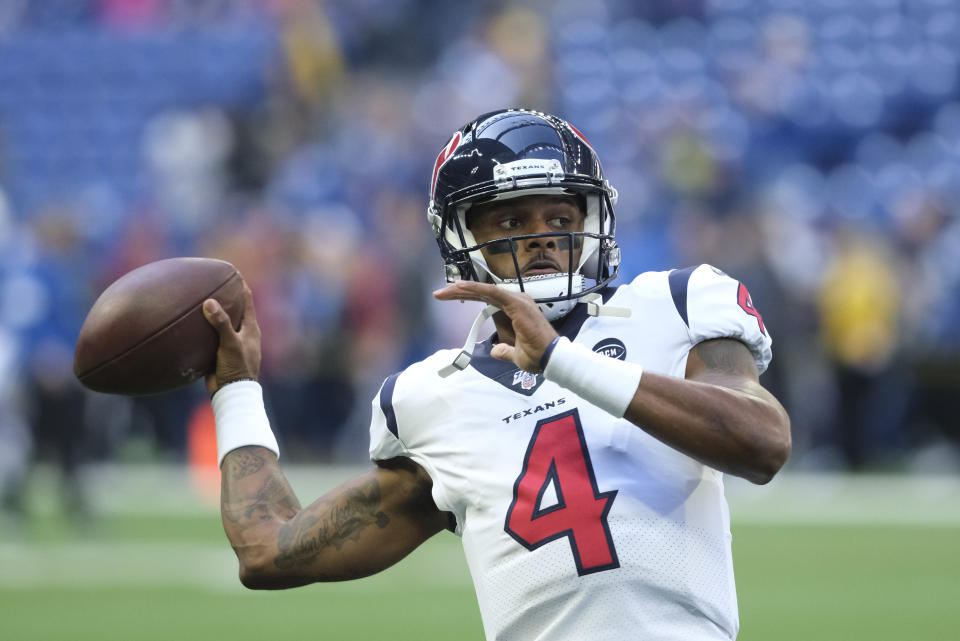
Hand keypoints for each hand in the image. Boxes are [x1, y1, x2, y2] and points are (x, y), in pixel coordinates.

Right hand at [203, 284, 261, 395]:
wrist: (232, 392)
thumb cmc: (237, 368)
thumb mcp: (230, 343)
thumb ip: (221, 323)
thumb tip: (210, 302)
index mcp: (250, 328)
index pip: (247, 300)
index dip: (239, 285)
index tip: (230, 271)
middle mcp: (243, 333)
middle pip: (235, 309)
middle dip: (225, 296)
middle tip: (209, 282)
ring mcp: (232, 342)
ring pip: (222, 322)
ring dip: (214, 313)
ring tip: (198, 299)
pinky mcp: (221, 352)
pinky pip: (212, 335)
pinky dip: (205, 328)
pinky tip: (192, 323)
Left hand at [434, 281, 557, 372]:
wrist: (551, 359)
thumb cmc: (537, 356)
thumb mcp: (514, 354)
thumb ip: (504, 350)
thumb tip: (496, 351)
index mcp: (516, 309)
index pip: (486, 299)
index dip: (467, 296)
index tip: (448, 298)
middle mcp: (516, 301)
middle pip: (483, 292)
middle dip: (460, 292)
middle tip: (439, 293)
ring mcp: (517, 300)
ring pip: (485, 290)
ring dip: (463, 289)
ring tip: (444, 291)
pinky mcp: (516, 303)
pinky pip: (492, 292)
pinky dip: (476, 288)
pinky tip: (460, 287)